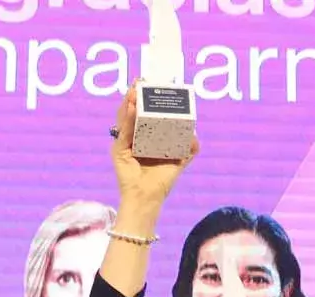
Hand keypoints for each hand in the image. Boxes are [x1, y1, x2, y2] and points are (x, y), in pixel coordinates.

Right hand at [112, 87, 196, 213]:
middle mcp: (132, 138)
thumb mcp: (178, 161)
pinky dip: (126, 119)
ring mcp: (124, 143)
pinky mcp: (118, 151)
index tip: (152, 85)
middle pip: (132, 112)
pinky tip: (130, 107)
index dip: (146, 100)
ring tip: (134, 89)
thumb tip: (196, 137)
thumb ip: (187, 149)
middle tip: (141, 81)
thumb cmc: (161, 182)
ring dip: (128, 102)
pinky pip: (123, 132)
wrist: (148, 199)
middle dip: (135, 96)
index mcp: (144, 138)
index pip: (143, 114)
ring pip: (124, 118)